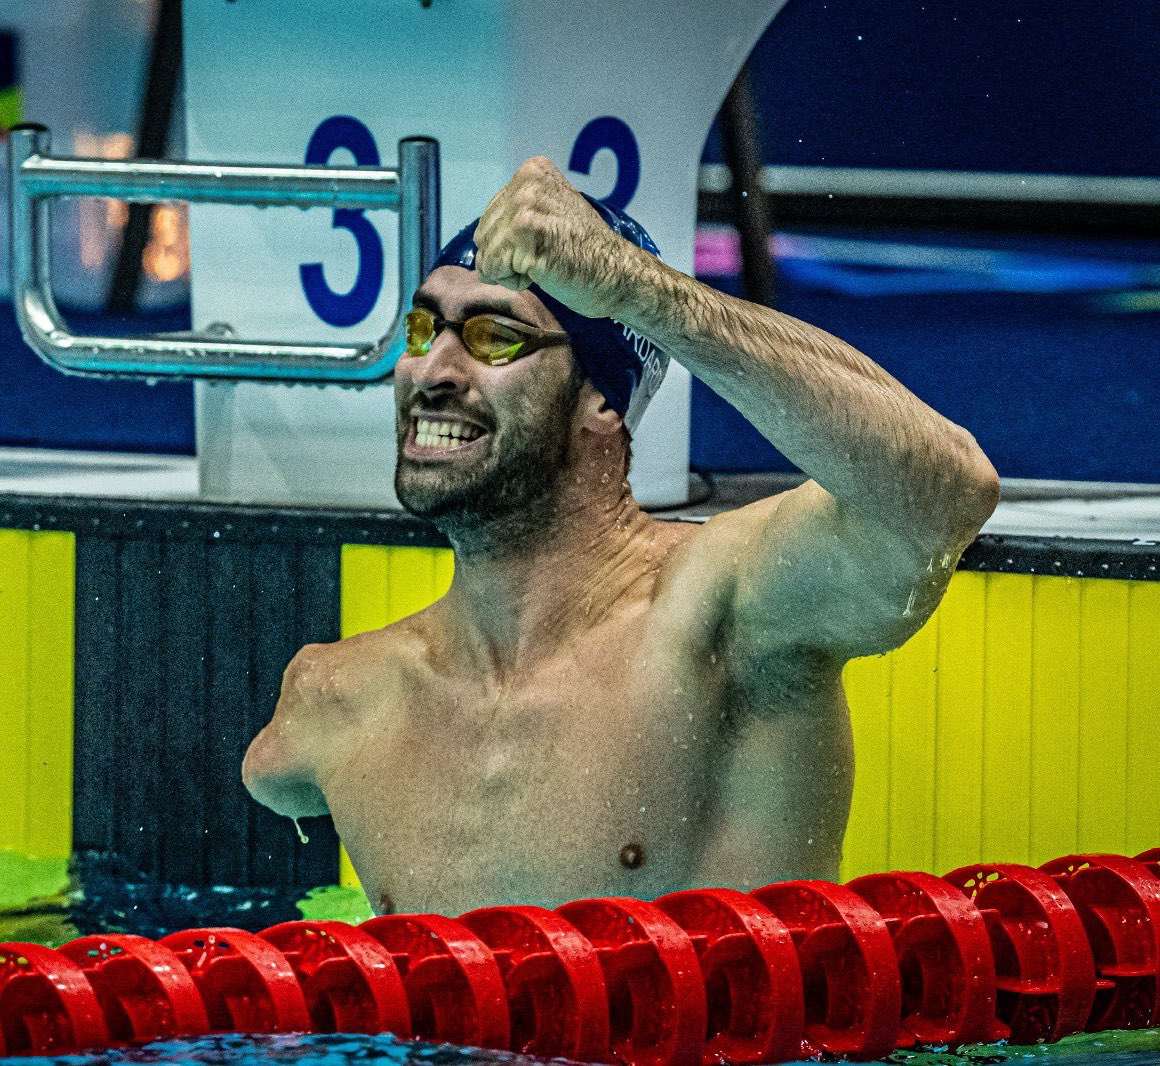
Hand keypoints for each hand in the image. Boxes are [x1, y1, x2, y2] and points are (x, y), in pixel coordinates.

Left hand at [473, 157, 625, 318]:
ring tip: (544, 265)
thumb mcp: (550, 212)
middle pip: (483, 235)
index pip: (489, 217)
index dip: (511, 242)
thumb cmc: (584, 253)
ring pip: (486, 255)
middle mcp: (527, 183)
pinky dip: (514, 282)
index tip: (546, 243)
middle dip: (507, 257)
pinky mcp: (526, 237)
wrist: (617, 275)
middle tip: (544, 257)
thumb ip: (518, 211)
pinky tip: (543, 274)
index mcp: (532, 172)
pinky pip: (494, 270)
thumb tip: (481, 235)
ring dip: (511, 271)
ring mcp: (526, 208)